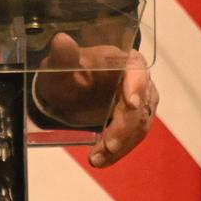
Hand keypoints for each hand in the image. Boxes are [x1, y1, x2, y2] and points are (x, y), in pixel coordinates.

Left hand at [36, 32, 157, 167]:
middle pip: (141, 103)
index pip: (137, 67)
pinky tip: (101, 159)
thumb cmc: (65, 74)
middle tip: (108, 145)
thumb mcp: (59, 66)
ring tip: (98, 158)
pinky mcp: (136, 120)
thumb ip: (62, 55)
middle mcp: (136, 79)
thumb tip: (62, 40)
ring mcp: (140, 101)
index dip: (137, 84)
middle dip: (125, 126)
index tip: (131, 103)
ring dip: (122, 144)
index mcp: (120, 59)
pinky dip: (119, 150)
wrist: (63, 92)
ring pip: (139, 125)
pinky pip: (133, 137)